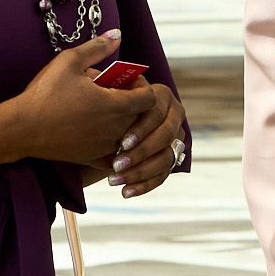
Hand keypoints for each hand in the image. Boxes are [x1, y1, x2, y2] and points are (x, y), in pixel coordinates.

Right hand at [5, 32, 154, 165]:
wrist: (20, 128)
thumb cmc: (45, 93)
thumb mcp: (69, 61)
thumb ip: (97, 47)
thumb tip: (117, 35)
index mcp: (116, 105)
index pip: (150, 97)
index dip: (141, 85)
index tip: (125, 79)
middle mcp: (116, 129)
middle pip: (141, 115)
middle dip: (132, 100)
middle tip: (112, 91)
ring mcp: (105, 146)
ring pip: (129, 134)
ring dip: (122, 120)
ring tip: (101, 109)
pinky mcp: (92, 159)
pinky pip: (114, 153)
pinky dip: (112, 143)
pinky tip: (96, 130)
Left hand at [92, 82, 187, 198]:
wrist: (108, 124)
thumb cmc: (104, 105)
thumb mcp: (106, 91)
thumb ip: (108, 87)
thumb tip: (98, 83)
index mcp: (162, 95)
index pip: (156, 113)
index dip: (140, 129)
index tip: (121, 143)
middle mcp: (175, 115)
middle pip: (165, 136)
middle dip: (140, 153)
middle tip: (116, 165)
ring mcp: (176, 138)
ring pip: (165, 158)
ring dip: (140, 172)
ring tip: (114, 180)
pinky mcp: (171, 158)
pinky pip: (162, 175)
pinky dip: (144, 185)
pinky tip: (126, 192)